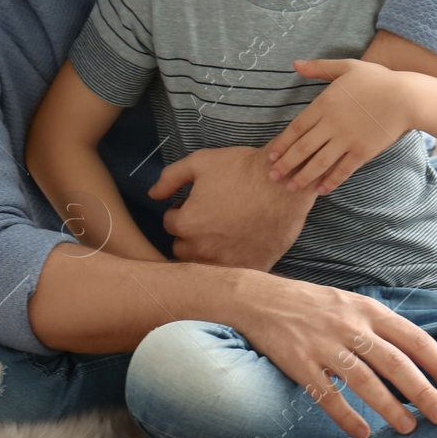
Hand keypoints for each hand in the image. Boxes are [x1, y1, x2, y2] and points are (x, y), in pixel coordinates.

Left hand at [150, 146, 316, 269]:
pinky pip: (231, 274)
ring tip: (223, 233)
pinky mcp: (250, 269)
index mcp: (186, 224)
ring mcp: (226, 263)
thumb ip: (170, 178)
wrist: (284, 183)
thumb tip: (152, 194)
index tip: (197, 203)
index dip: (182, 210)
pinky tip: (241, 245)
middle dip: (190, 234)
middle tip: (210, 219)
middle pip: (182, 248)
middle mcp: (202, 250)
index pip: (170, 223)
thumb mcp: (201, 163)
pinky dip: (232, 263)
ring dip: (207, 252)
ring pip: (203, 265)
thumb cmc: (242, 169)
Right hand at [234, 274, 436, 437]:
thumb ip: (378, 326)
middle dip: (422, 391)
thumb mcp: (350, 303)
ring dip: (390, 408)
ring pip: (365, 381)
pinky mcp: (300, 364)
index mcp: (367, 310)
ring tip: (409, 428)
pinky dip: (347, 416)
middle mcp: (349, 326)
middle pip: (394, 362)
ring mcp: (324, 345)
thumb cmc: (311, 304)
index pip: (413, 338)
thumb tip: (412, 356)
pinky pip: (327, 395)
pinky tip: (362, 433)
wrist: (259, 298)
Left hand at [266, 58, 415, 193]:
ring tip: (291, 188)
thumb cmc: (378, 79)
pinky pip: (342, 170)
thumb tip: (295, 64)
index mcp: (324, 104)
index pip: (296, 128)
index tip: (272, 155)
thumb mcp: (347, 66)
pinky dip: (331, 181)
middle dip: (286, 164)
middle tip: (272, 176)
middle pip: (303, 148)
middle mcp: (332, 124)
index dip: (283, 144)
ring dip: (303, 177)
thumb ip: (319, 68)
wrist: (406, 97)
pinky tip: (321, 190)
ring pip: (319, 162)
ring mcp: (347, 140)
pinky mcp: (362, 152)